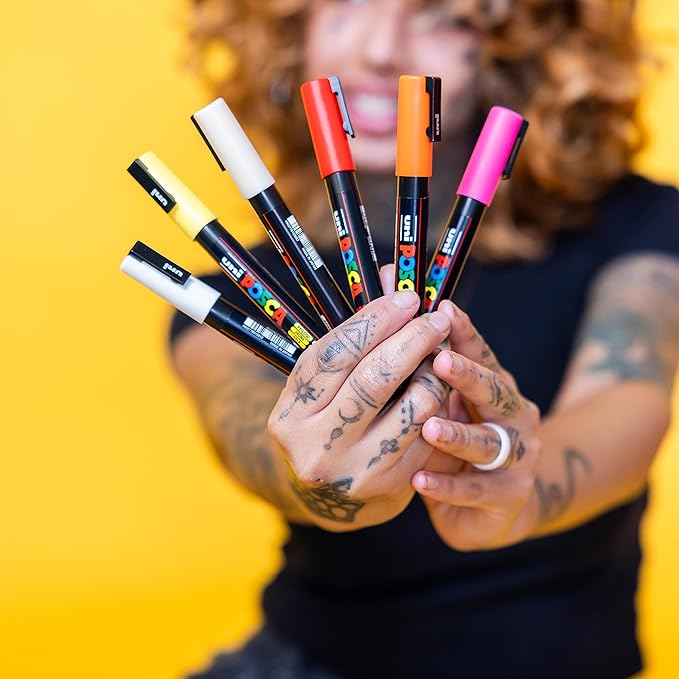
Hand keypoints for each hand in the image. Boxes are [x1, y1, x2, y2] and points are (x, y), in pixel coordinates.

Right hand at [268, 290, 450, 530]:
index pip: (335, 355)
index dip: (376, 321)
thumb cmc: (324, 425)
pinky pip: (427, 433)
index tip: (408, 299)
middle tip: (436, 319)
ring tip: (439, 356)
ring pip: (412, 407)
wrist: (325, 497)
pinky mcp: (390, 487)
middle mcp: (316, 445)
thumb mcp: (324, 384)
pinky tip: (439, 388)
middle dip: (412, 340)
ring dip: (433, 373)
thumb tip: (394, 274)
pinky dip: (438, 404)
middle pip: (373, 379)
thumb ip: (355, 333)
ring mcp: (354, 470)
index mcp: (291, 413)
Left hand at [412, 301, 541, 549]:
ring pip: (488, 443)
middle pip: (495, 391)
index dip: (464, 332)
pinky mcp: (508, 496)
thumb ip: (425, 367)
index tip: (443, 309)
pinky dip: (446, 485)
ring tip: (429, 427)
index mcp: (497, 387)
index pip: (482, 353)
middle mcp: (514, 415)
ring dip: (458, 434)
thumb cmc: (458, 442)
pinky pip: (474, 490)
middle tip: (440, 361)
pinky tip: (418, 480)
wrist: (495, 506)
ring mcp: (517, 457)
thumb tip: (393, 307)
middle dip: (468, 376)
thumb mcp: (443, 404)